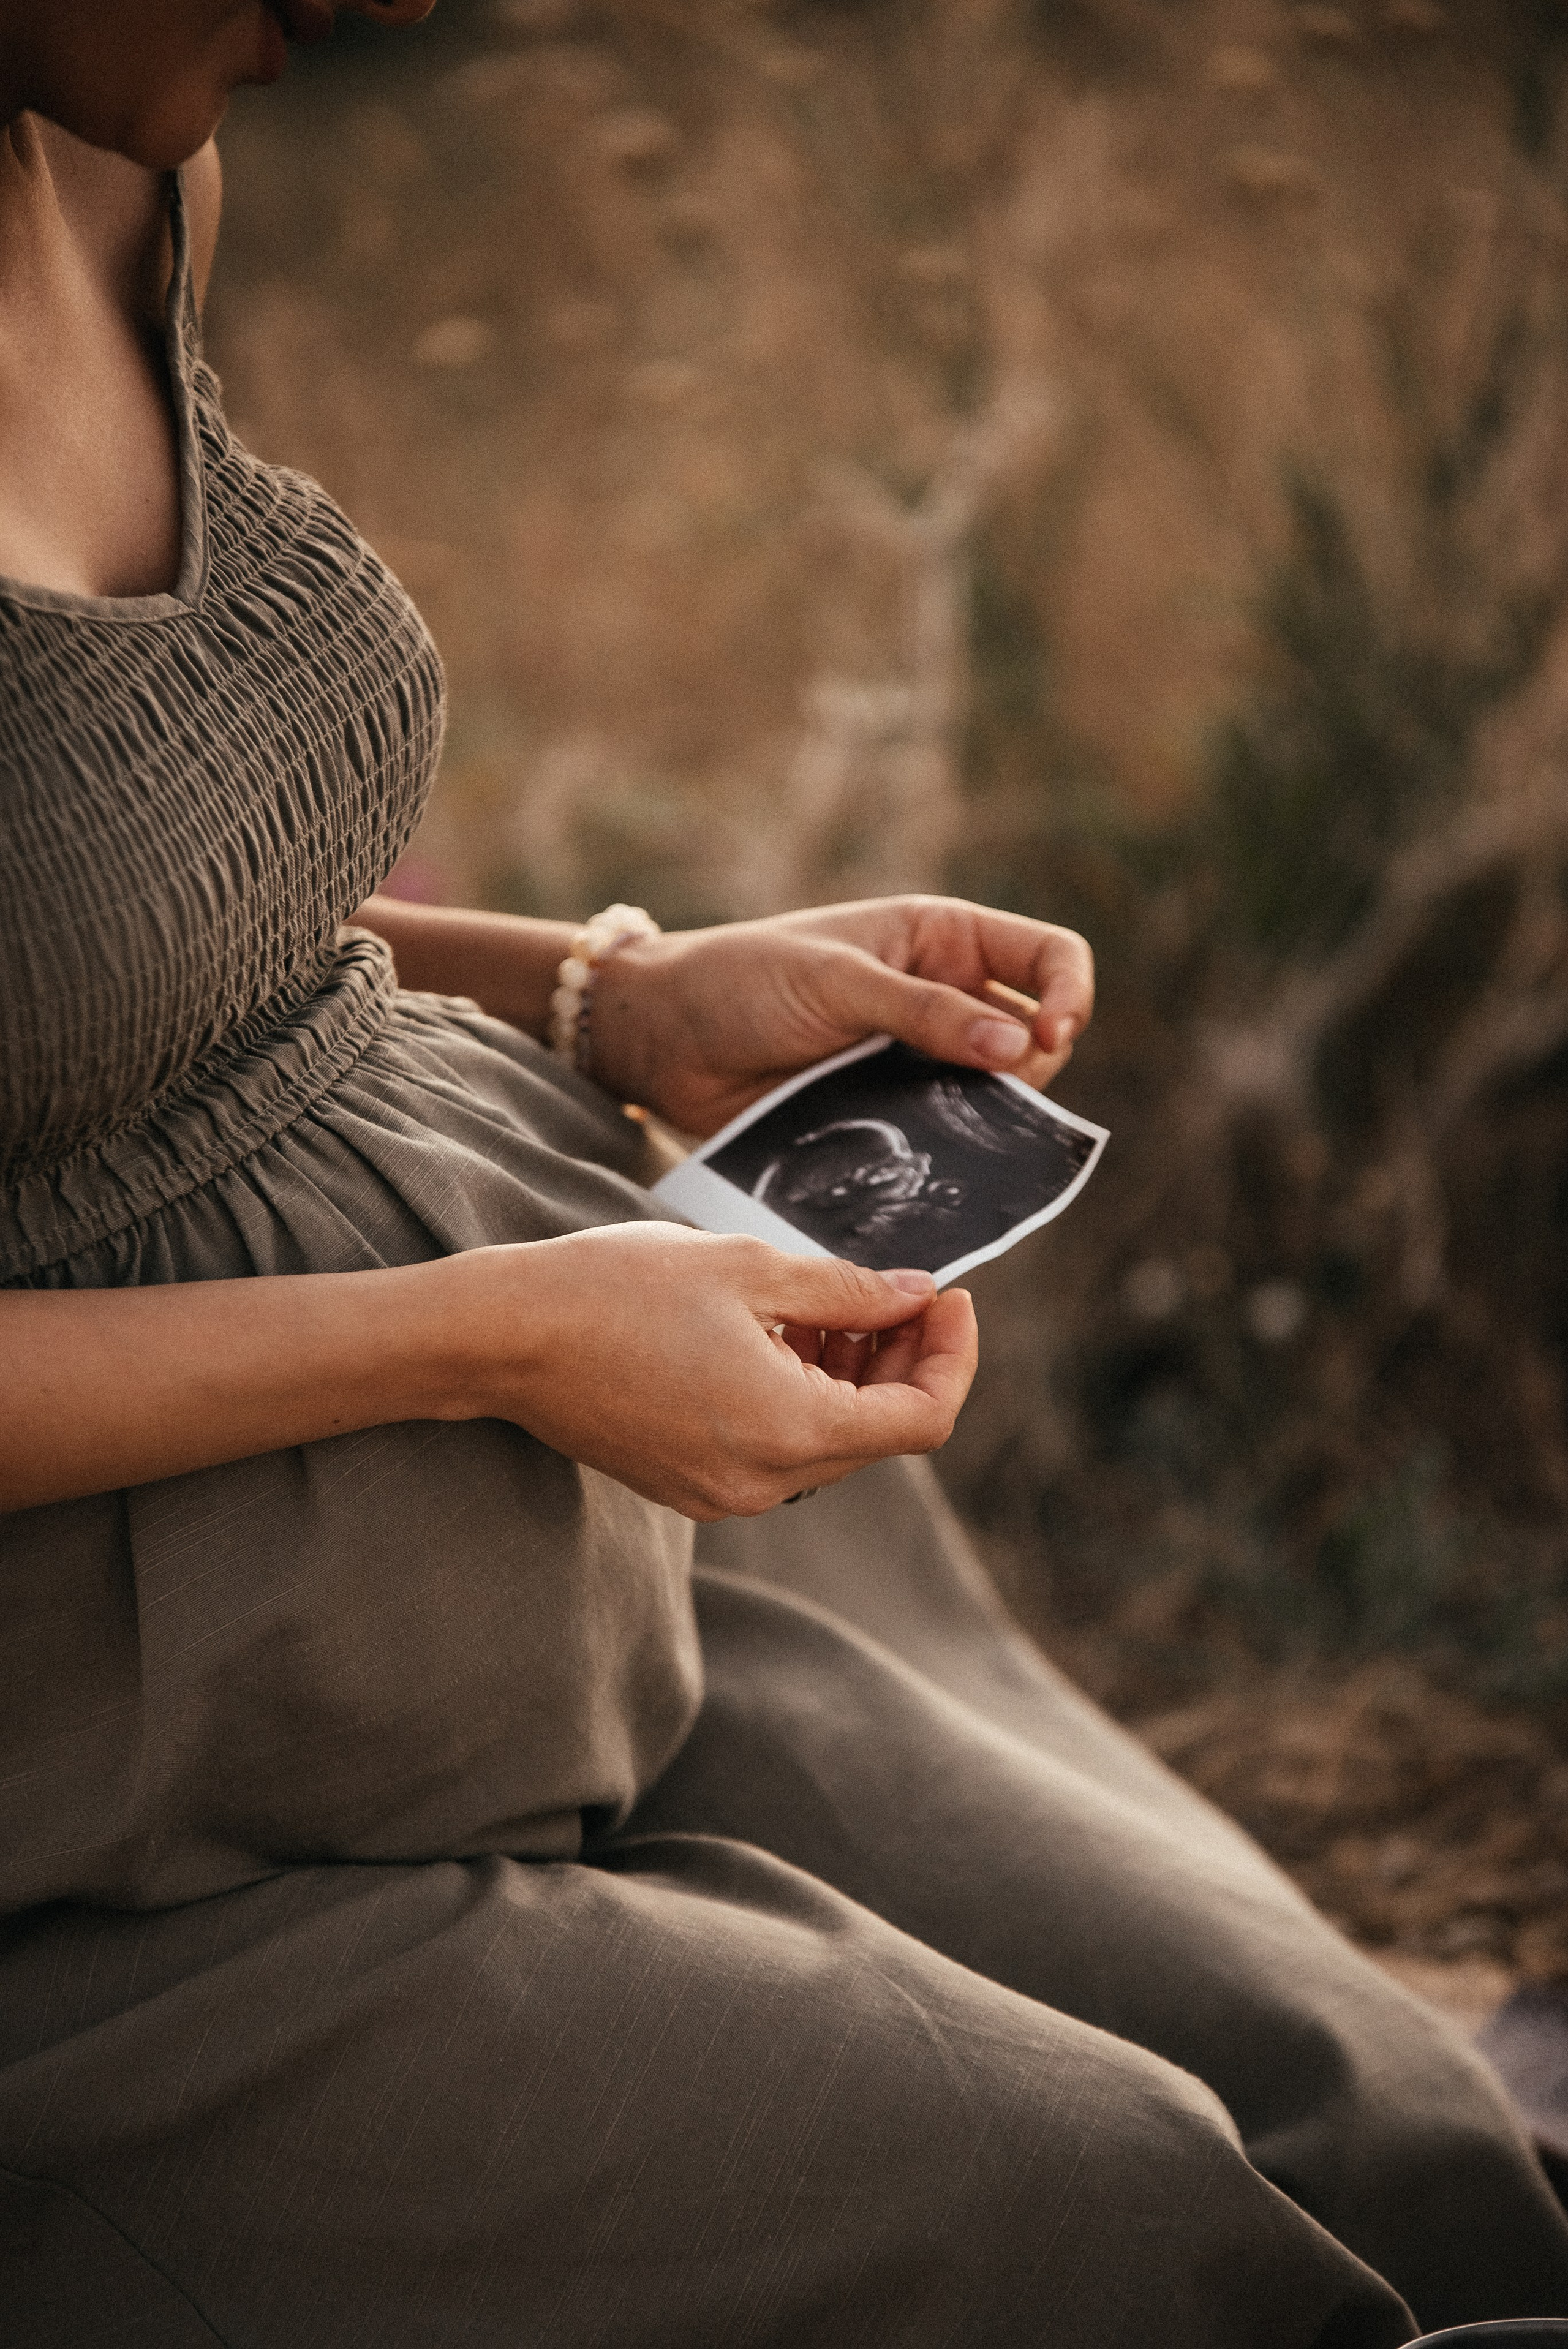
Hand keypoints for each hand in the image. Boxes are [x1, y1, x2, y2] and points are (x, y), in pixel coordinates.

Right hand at [439, 1224, 977, 1518]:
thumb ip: (850, 1291)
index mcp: (788, 1430)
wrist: (503, 1337)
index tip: (948, 1295)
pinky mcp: (691, 1484)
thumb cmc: (616, 1288)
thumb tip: (917, 1297)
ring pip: (830, 1441)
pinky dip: (801, 1394)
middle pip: (881, 1434)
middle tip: (898, 1289)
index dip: (952, 1356)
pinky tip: (780, 1335)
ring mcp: (723, 1493)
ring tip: (831, 1304)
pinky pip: (779, 1447)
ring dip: (851, 1376)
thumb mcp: (750, 1269)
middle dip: (903, 1359)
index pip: (923, 1419)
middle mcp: (763, 1482)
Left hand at [587, 894, 1094, 1134]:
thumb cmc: (741, 981)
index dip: (1068, 994)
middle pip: (1034, 1036)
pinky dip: (949, 1155)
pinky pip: (941, 1139)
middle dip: (1030, 1067)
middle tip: (989, 1092)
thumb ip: (924, 1012)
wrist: (663, 1039)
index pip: (1047, 956)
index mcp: (941, 939)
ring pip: (993, 1096)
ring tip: (953, 1132)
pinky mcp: (885, 1114)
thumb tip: (1021, 1045)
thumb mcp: (837, 981)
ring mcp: (915, 1061)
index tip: (1049, 1038)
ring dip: (990, 1118)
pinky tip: (936, 1169)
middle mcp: (942, 997)